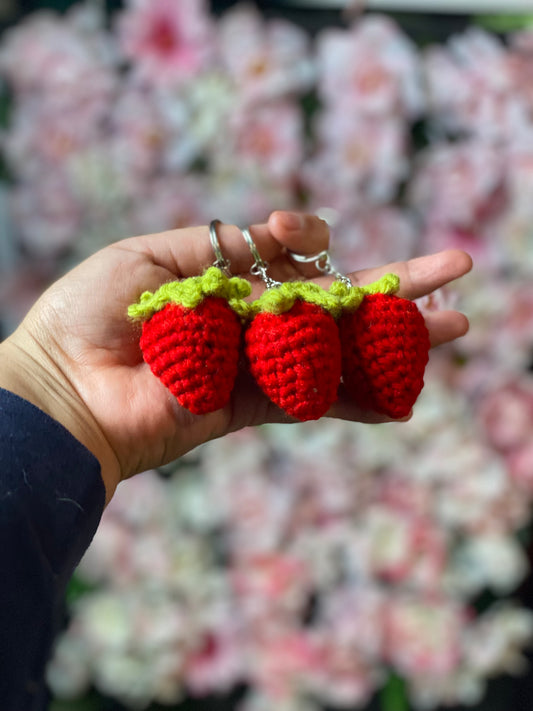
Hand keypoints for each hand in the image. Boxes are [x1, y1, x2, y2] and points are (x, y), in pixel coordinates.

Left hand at [0, 212, 471, 502]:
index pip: (289, 257)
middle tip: (453, 273)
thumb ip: (217, 251)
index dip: (308, 239)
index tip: (299, 233)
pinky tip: (404, 398)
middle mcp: (247, 322)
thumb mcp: (149, 258)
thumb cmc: (90, 314)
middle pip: (334, 303)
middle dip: (393, 287)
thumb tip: (278, 248)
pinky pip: (313, 400)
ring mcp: (254, 366)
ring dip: (396, 340)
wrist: (63, 390)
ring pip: (338, 351)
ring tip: (455, 326)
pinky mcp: (250, 407)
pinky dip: (357, 399)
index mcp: (222, 279)